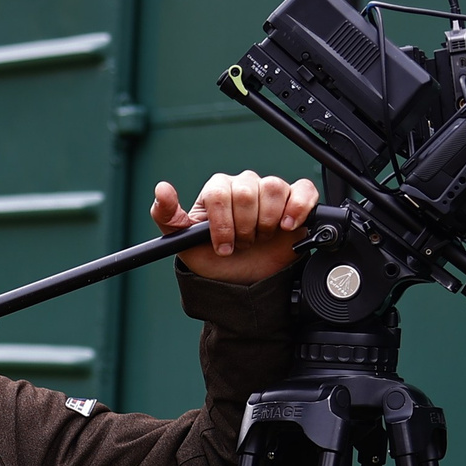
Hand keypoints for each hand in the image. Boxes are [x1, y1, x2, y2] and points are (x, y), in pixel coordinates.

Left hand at [153, 172, 319, 285]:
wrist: (241, 280)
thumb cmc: (213, 257)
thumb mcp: (183, 242)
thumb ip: (167, 216)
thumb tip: (162, 189)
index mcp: (218, 190)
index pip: (220, 193)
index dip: (222, 224)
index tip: (223, 246)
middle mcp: (244, 186)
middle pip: (247, 191)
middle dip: (244, 227)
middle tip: (242, 244)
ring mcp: (270, 192)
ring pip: (273, 188)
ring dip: (267, 222)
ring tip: (261, 239)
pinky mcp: (296, 201)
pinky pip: (303, 190)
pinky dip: (298, 207)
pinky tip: (287, 226)